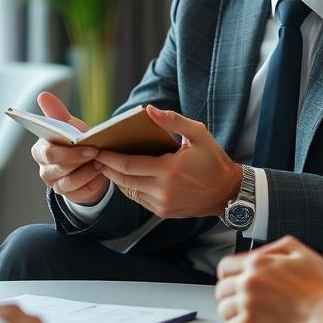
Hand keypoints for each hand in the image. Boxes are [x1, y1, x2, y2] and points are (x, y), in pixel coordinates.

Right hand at [31, 92, 108, 205]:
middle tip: (95, 151)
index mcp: (40, 150)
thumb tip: (43, 94)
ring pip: (69, 181)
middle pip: (58, 167)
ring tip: (101, 162)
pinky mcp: (70, 196)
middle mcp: (45, 169)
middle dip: (77, 159)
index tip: (79, 140)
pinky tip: (102, 173)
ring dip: (87, 171)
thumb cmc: (76, 140)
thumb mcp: (68, 126)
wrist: (88, 162)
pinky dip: (92, 182)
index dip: (65, 149)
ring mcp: (56, 185)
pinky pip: (80, 192)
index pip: (47, 152)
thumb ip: (56, 112)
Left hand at [93, 105, 241, 218]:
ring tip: (106, 166)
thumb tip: (149, 110)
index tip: (97, 150)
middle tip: (95, 157)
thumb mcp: (198, 134)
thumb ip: (173, 120)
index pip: (129, 165)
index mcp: (169, 170)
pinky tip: (125, 177)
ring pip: (129, 191)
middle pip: (123, 180)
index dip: (110, 158)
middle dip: (107, 168)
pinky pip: (139, 199)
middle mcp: (163, 190)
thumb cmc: (213, 160)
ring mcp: (162, 204)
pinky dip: (129, 188)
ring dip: (116, 179)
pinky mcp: (163, 212)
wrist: (228, 192)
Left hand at [214, 236, 322, 322]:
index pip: (224, 267)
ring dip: (232, 315)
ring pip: (224, 309)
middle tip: (238, 305)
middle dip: (228, 298)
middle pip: (221, 290)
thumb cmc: (317, 287)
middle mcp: (247, 281)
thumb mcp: (298, 253)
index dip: (225, 277)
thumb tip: (256, 255)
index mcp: (256, 263)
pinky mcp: (249, 322)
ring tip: (244, 320)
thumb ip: (273, 250)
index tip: (228, 284)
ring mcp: (246, 302)